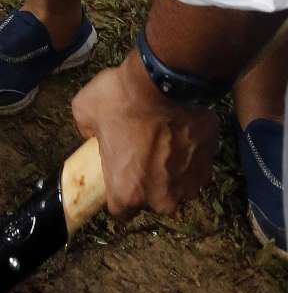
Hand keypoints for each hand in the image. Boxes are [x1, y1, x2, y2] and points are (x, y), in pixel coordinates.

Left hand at [71, 52, 219, 220]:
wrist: (166, 81)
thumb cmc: (122, 99)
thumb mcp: (84, 111)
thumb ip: (85, 133)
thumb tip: (92, 136)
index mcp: (128, 192)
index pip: (120, 211)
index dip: (115, 194)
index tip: (115, 176)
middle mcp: (162, 198)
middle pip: (152, 201)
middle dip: (146, 183)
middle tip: (139, 153)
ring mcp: (189, 183)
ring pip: (177, 186)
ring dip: (170, 171)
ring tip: (161, 142)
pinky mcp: (209, 165)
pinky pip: (195, 167)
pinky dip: (188, 155)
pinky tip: (179, 134)